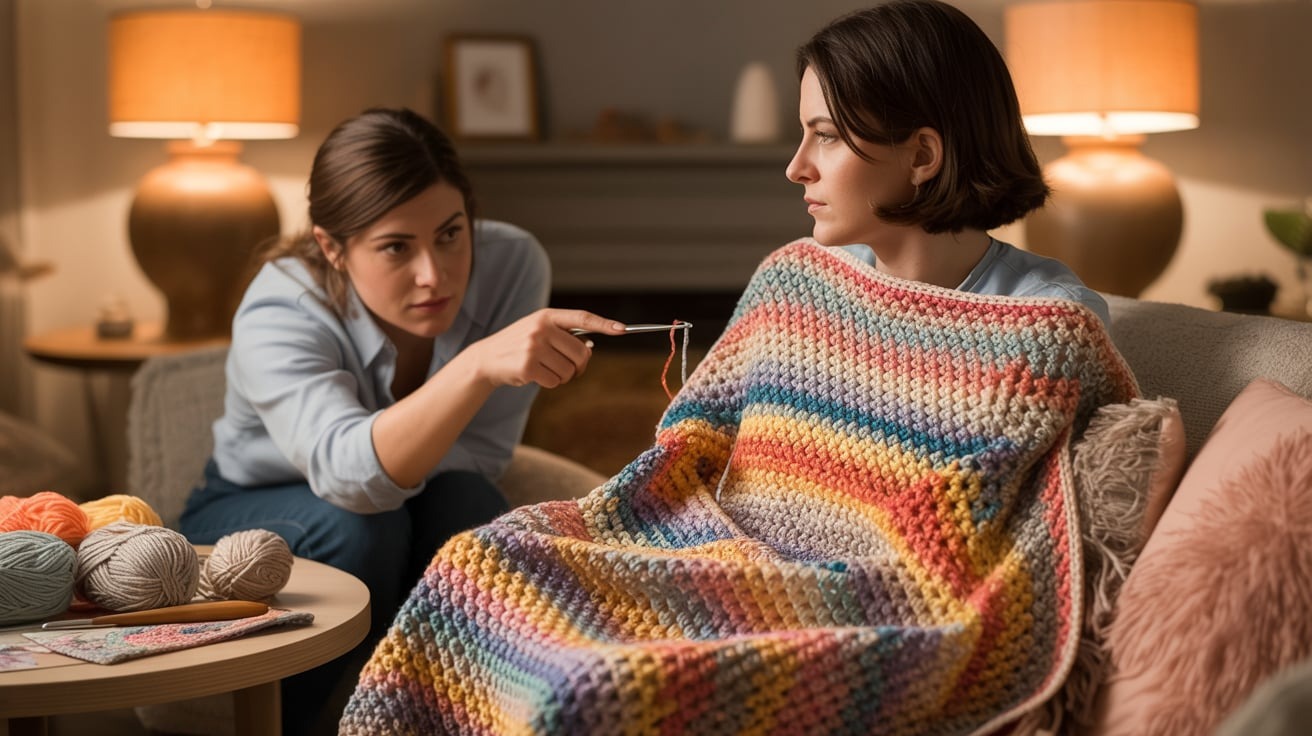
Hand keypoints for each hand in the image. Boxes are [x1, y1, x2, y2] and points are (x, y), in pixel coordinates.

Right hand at [465, 309, 625, 388]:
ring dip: (562, 376)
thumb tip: (590, 349)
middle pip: (581, 353)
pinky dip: (550, 383)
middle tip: (569, 368)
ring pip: (569, 370)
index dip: (604, 324)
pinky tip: (535, 375)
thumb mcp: (539, 331)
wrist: (486, 358)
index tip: (623, 329)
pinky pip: (555, 381)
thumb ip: (563, 335)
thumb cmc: (520, 345)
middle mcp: (541, 328)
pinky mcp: (527, 366)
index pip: (582, 317)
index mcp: (547, 316)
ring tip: (545, 369)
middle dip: (578, 365)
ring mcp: (533, 347)